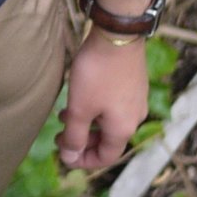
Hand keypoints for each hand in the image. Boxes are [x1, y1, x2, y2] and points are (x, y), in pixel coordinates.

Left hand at [55, 31, 151, 178]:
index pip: (106, 157)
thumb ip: (74, 136)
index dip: (84, 160)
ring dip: (87, 123)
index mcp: (123, 129)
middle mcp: (135, 118)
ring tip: (64, 115)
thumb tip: (70, 158)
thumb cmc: (96, 75)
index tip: (65, 155)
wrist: (117, 36)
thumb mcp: (80, 109)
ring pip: (109, 122)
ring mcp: (136, 100)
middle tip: (60, 135)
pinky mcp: (134, 84)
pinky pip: (114, 106)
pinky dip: (96, 109)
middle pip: (108, 140)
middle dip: (82, 141)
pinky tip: (80, 97)